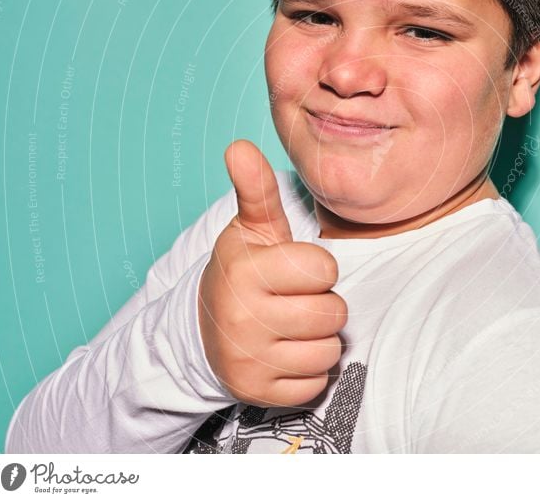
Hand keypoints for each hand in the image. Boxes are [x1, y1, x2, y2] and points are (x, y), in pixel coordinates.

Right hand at [197, 140, 345, 406]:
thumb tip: (239, 146)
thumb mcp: (251, 229)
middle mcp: (243, 318)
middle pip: (332, 313)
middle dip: (321, 304)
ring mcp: (249, 361)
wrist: (206, 329)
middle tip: (294, 300)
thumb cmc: (244, 272)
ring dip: (318, 338)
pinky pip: (316, 383)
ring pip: (328, 350)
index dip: (317, 268)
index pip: (324, 270)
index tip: (295, 270)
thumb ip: (255, 189)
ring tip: (291, 325)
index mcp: (245, 271)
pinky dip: (308, 370)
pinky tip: (285, 353)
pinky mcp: (258, 394)